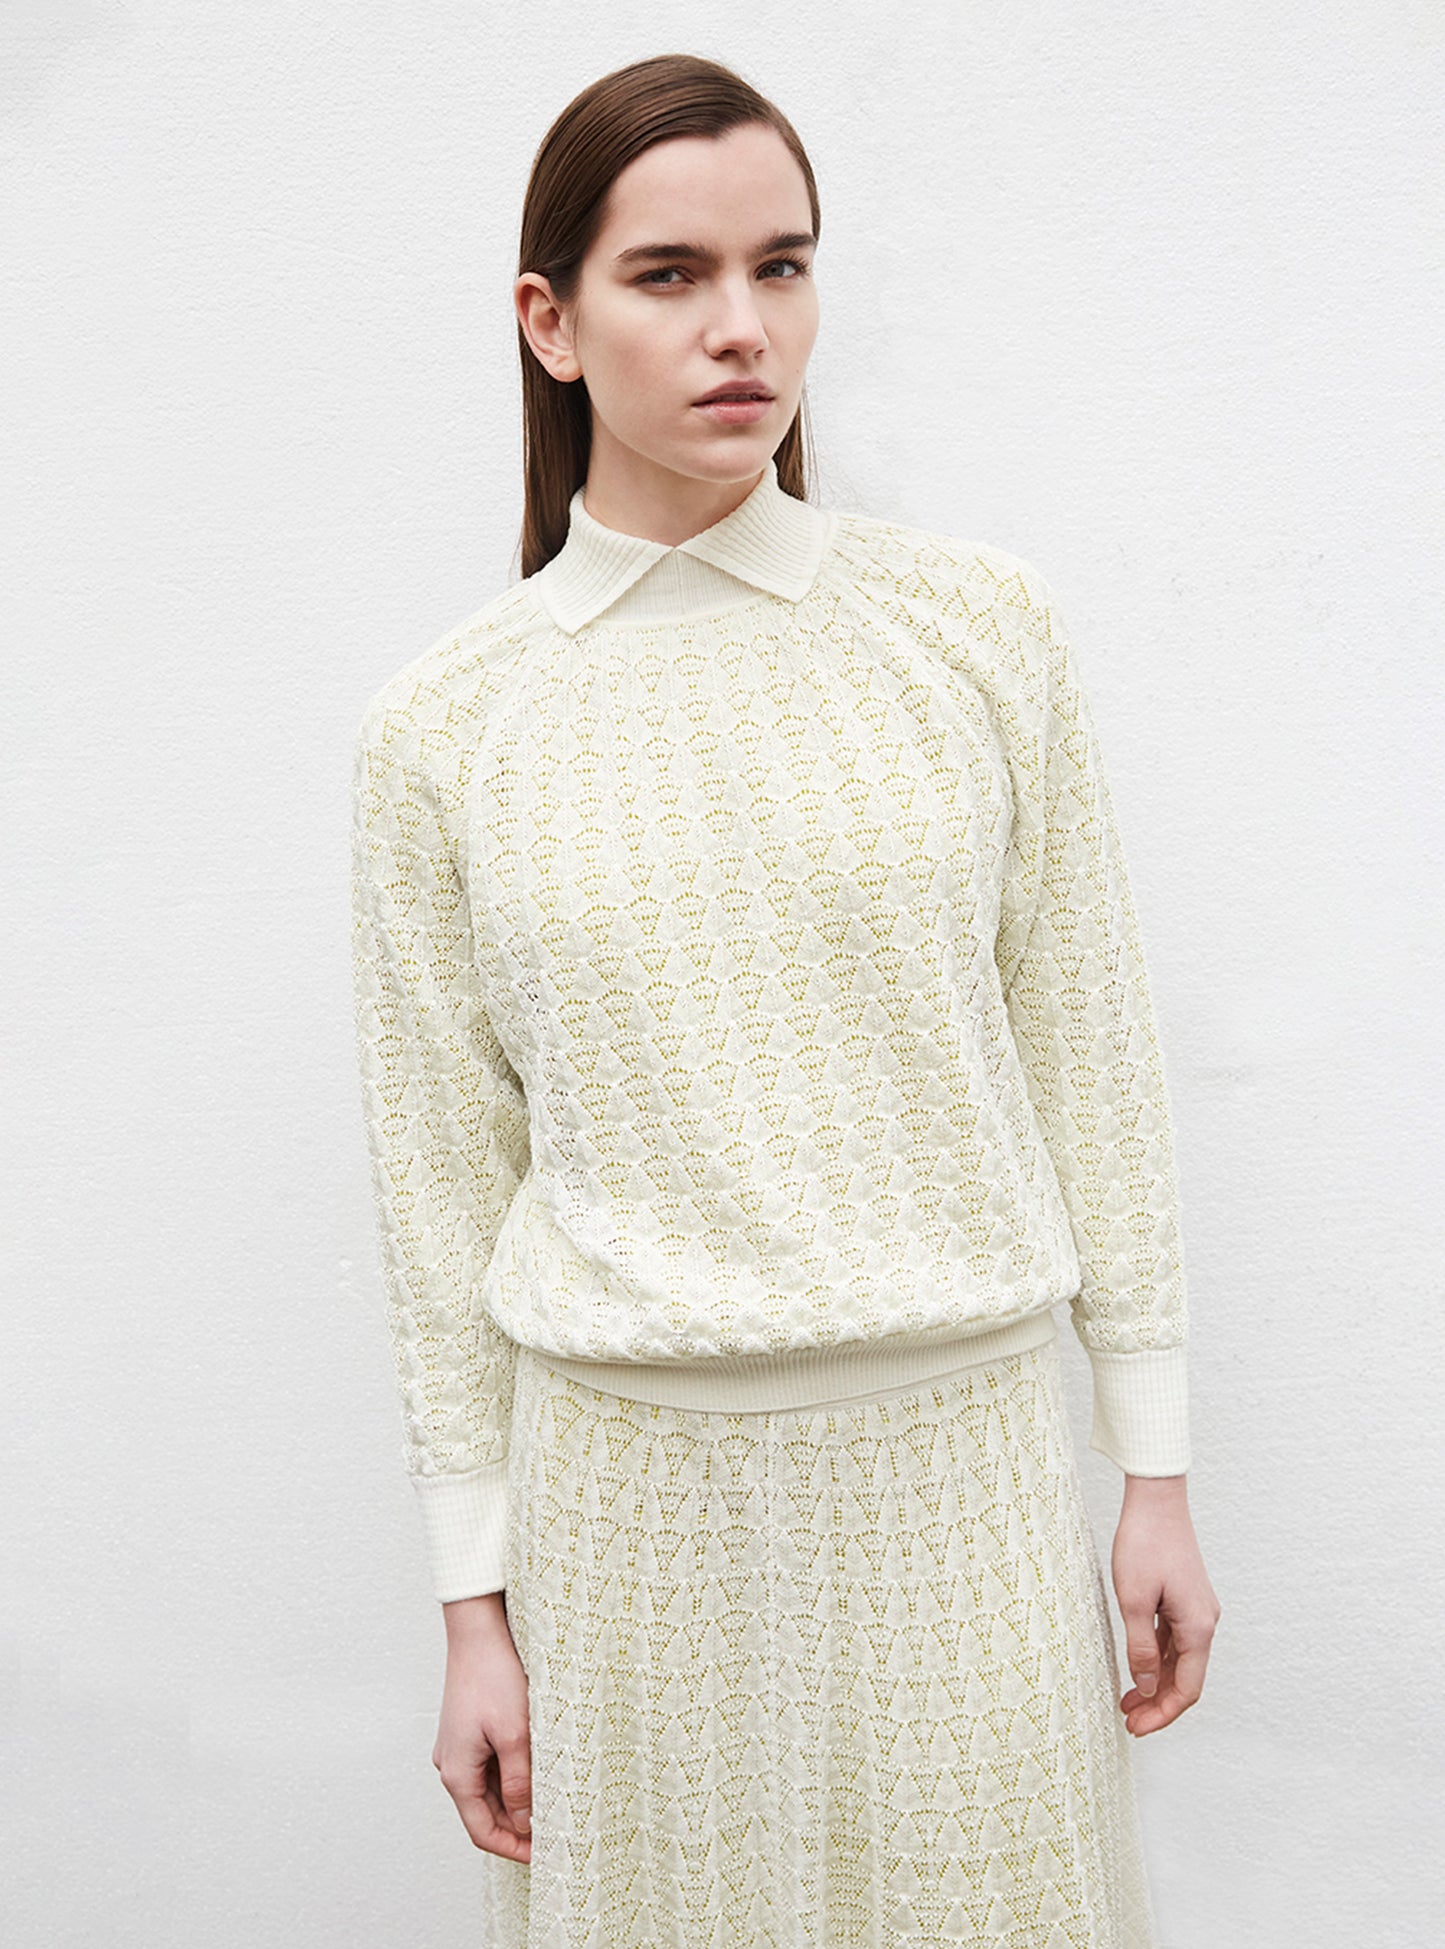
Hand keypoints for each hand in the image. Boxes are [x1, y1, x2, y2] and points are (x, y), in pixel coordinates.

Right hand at [432, 1592, 532, 1860]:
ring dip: (516, 1802)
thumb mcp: (514, 1735)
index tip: (543, 1856)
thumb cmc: (494, 1676)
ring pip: (489, 1790)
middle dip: (516, 1828)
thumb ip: (519, 1783)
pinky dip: (511, 1777)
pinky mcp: (468, 1731)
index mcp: (457, 1773)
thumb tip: (524, 1824)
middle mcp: (451, 1765)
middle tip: (553, 1834)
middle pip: (484, 1813)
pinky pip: (489, 1767)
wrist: (478, 1631)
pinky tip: (536, 1773)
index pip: (482, 1831)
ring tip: (551, 1805)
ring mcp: (458, 1748)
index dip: (512, 1849)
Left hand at [1111, 1475, 1220, 1737]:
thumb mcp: (1132, 1600)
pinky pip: (1173, 1640)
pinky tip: (1136, 1668)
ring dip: (1156, 1683)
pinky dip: (1156, 1658)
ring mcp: (1196, 1610)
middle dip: (1159, 1705)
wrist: (1156, 1499)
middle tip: (1128, 1721)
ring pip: (1179, 1661)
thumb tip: (1147, 1689)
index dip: (1163, 1714)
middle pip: (1186, 1679)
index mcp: (1198, 1627)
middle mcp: (1205, 1622)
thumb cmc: (1144, 1544)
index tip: (1135, 1728)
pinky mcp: (1185, 1599)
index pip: (1187, 1689)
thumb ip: (1140, 1648)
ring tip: (1126, 1702)